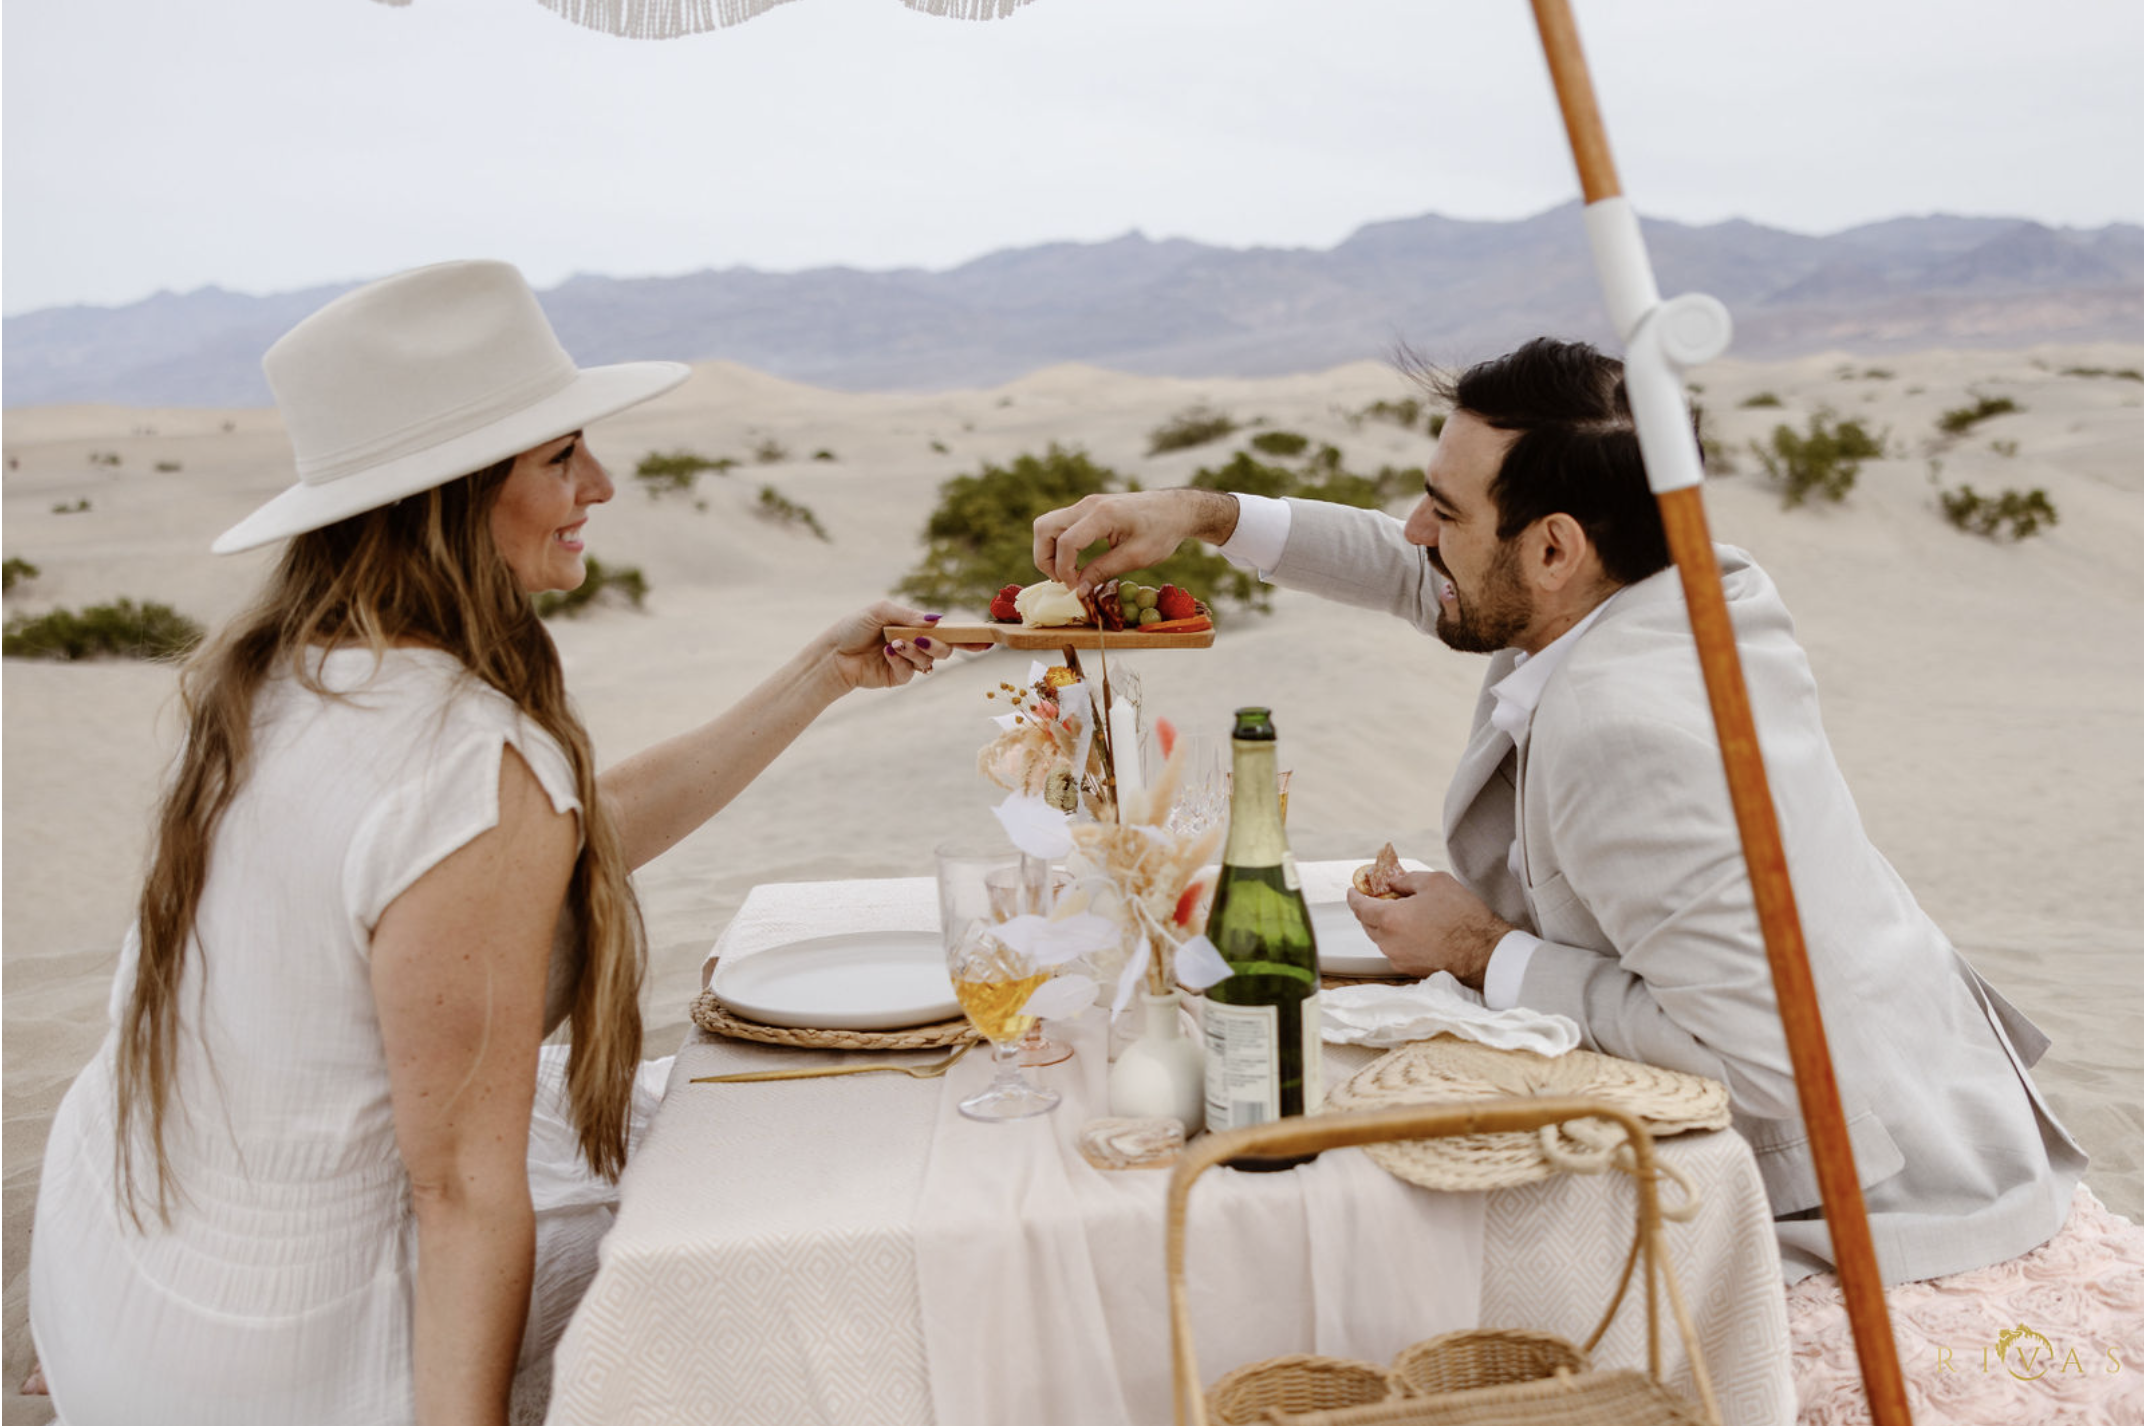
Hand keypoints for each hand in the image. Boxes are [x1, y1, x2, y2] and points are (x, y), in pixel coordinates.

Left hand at [819, 600, 977, 691]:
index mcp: (915, 627)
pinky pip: (910, 672)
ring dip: (915, 651)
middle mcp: (916, 645)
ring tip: (895, 643)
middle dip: (937, 645)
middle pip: (945, 649)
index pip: (947, 631)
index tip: (986, 640)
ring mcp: (908, 662)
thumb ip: (909, 615)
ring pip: (929, 661)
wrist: (834, 652)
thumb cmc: (855, 627)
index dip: (968, 637)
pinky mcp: (898, 677)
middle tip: (922, 639)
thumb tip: (936, 620)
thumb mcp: (881, 611)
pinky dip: (901, 661)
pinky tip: (887, 653)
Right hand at [1031, 489, 1239, 592]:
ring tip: (1066, 573)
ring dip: (1048, 552)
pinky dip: (1059, 546)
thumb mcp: (1137, 557)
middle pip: (1043, 527)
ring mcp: (1085, 505)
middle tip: (1061, 580)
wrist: (1174, 509)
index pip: (1067, 542)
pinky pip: (1060, 526)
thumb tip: (1077, 591)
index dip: (1065, 570)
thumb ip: (1104, 571)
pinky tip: (1075, 564)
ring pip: (1046, 525)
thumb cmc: (1162, 532)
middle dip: (1044, 558)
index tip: (1076, 589)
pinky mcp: (1087, 510)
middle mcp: (1088, 505)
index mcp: (1103, 514)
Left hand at [1346, 870, 1511, 990]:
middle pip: (1367, 923)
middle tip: (1381, 897)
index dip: (1355, 896)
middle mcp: (1389, 942)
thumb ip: (1406, 880)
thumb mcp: (1434, 882)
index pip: (1359, 907)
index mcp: (1390, 919)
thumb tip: (1392, 882)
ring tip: (1402, 912)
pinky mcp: (1409, 969)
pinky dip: (1397, 938)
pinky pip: (1394, 950)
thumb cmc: (1463, 917)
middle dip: (1370, 909)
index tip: (1355, 889)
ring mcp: (1398, 958)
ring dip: (1385, 924)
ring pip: (1381, 938)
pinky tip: (1413, 930)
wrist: (1483, 951)